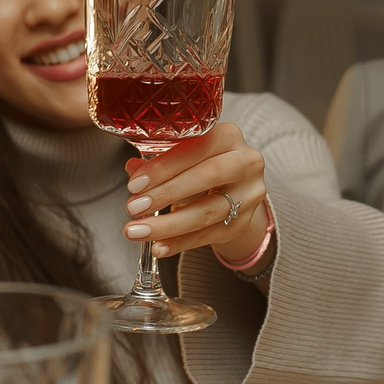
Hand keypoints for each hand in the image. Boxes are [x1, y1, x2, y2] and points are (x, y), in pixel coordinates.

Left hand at [124, 122, 269, 260]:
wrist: (235, 189)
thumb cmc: (205, 165)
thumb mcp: (185, 155)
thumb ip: (160, 159)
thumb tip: (133, 169)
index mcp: (229, 136)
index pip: (197, 147)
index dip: (164, 166)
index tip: (135, 184)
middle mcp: (246, 163)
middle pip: (207, 177)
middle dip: (166, 193)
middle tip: (134, 207)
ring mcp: (249, 194)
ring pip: (208, 212)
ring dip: (169, 224)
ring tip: (138, 231)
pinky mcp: (245, 221)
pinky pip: (210, 236)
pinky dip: (181, 243)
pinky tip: (159, 246)